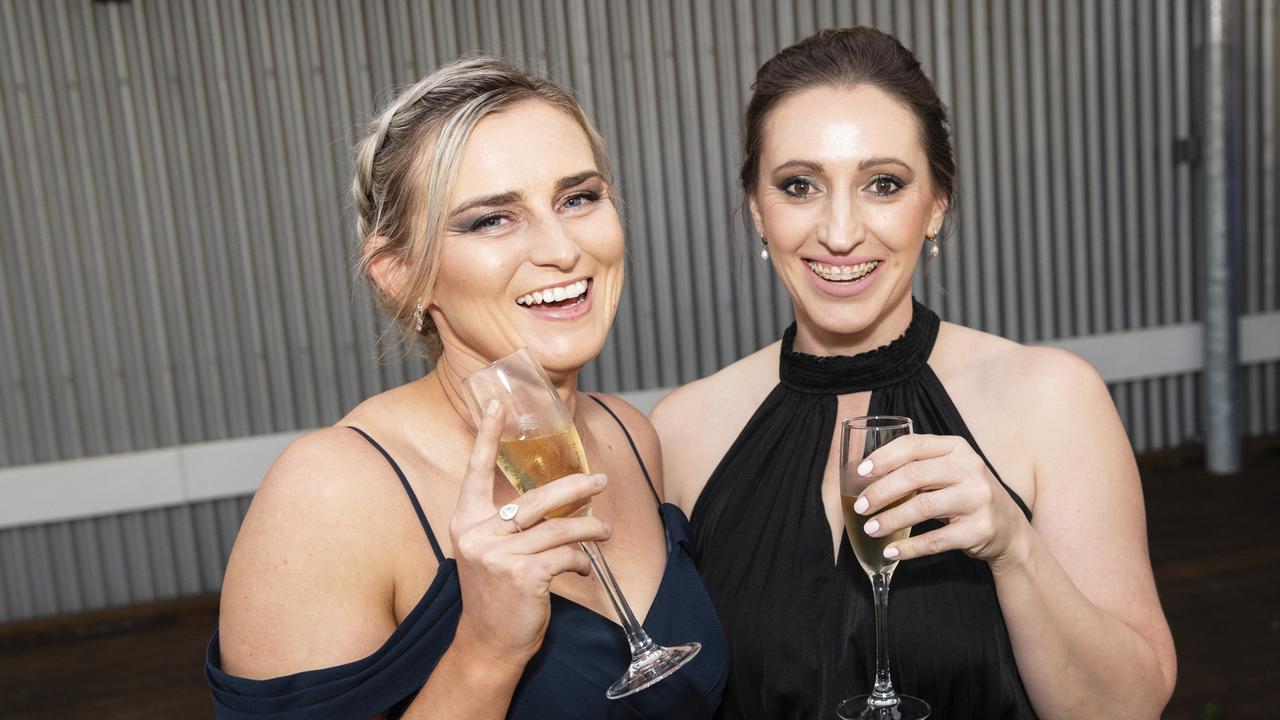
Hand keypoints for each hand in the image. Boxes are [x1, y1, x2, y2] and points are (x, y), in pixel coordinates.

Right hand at [448, 401, 612, 667]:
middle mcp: (478, 533)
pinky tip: (583, 569)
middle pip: (536, 498)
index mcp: (465, 521)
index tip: (497, 405)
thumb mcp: (491, 552)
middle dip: (575, 487)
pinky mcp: (524, 574)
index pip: (475, 471)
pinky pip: (566, 555)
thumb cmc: (496, 594)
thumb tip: (557, 499)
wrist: (488, 643)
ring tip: (605, 532)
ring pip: (559, 528)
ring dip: (590, 529)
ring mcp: (500, 554)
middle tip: (601, 481)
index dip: (486, 437)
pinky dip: (581, 562)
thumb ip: (508, 524)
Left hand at [851, 434, 1030, 569]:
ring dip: (891, 519)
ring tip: (870, 528)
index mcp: (957, 448)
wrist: (1009, 530)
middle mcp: (971, 469)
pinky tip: (891, 551)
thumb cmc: (966, 495)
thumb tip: (866, 477)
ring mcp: (978, 499)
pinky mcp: (980, 529)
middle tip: (860, 506)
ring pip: (924, 506)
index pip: (914, 445)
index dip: (883, 457)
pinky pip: (937, 540)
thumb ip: (918, 467)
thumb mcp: (949, 472)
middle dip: (881, 491)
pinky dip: (910, 547)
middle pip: (915, 475)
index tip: (860, 472)